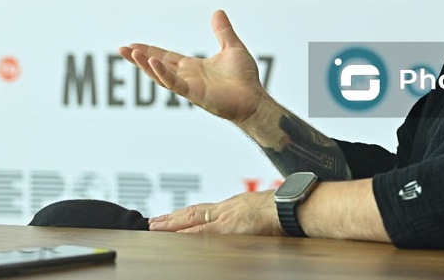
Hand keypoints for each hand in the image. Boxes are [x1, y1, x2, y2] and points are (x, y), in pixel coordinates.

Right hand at [120, 10, 265, 123]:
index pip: (166, 57)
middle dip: (140, 58)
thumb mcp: (232, 47)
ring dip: (146, 65)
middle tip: (121, 49)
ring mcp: (189, 87)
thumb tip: (218, 12)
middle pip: (157, 66)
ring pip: (161, 75)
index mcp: (193, 67)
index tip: (133, 45)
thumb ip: (223, 31)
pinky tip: (152, 63)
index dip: (150, 51)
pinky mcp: (195, 95)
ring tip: (131, 53)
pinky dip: (163, 74)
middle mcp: (187, 77)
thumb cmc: (245, 79)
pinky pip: (175, 84)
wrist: (255, 99)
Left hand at [148, 190, 282, 235]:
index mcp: (233, 206)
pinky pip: (203, 232)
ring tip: (155, 227)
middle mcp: (226, 209)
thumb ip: (249, 216)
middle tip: (153, 222)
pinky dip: (188, 233)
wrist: (290, 206)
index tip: (172, 217)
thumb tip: (248, 223)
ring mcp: (226, 217)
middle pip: (193, 212)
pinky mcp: (229, 227)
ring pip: (193, 220)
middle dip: (173, 218)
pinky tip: (176, 236)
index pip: (204, 210)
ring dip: (173, 224)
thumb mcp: (261, 210)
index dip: (186, 214)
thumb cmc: (283, 209)